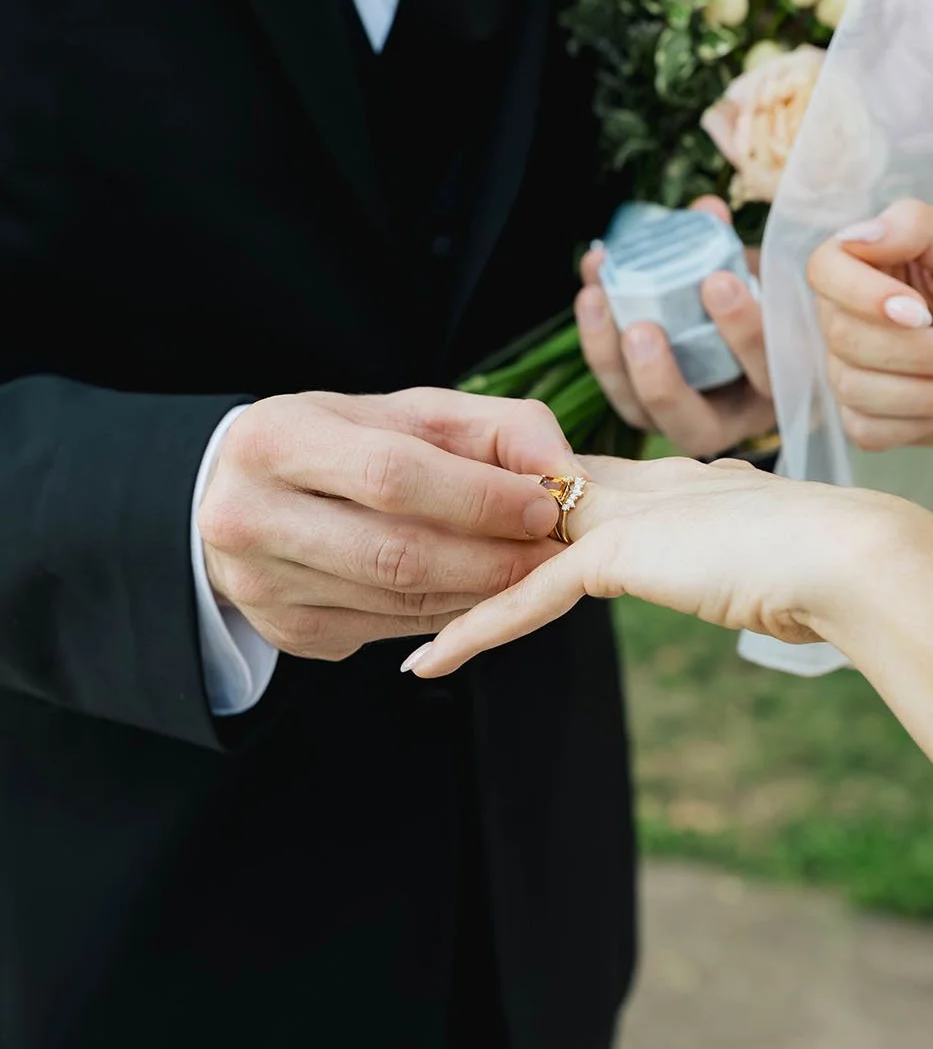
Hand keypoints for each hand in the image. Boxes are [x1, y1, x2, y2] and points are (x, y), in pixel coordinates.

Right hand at [198, 388, 572, 660]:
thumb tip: (567, 477)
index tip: (546, 506)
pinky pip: (394, 629)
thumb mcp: (408, 414)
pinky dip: (451, 615)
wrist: (249, 498)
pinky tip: (480, 593)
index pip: (392, 474)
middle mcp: (250, 516)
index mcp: (276, 438)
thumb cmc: (346, 446)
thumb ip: (496, 429)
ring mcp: (263, 585)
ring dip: (482, 592)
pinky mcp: (289, 634)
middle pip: (396, 553)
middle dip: (492, 558)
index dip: (478, 497)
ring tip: (531, 572)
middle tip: (556, 555)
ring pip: (401, 600)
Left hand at [404, 453, 898, 676]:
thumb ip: (751, 567)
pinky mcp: (620, 550)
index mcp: (684, 485)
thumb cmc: (839, 568)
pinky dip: (475, 631)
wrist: (855, 557)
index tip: (488, 521)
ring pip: (516, 546)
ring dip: (453, 580)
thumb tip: (771, 592)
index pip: (587, 487)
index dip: (532, 502)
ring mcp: (629, 513)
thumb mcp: (778, 564)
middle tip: (404, 546)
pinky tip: (428, 664)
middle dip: (468, 525)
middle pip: (532, 500)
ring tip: (393, 612)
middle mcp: (646, 487)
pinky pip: (526, 597)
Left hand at [576, 198, 775, 456]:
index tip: (718, 281)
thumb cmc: (761, 296)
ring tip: (595, 297)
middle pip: (693, 426)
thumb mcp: (761, 274)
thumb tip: (706, 211)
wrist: (738, 317)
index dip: (743, 332)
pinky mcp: (640, 405)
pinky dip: (596, 334)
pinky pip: (614, 382)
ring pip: (639, 411)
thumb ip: (739, 249)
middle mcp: (729, 420)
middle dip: (661, 379)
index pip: (766, 373)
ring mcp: (678, 420)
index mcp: (778, 390)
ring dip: (609, 357)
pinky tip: (591, 283)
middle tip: (640, 329)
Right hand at [808, 200, 932, 451]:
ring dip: (932, 390)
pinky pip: (866, 428)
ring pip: (855, 387)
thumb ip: (919, 228)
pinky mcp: (867, 415)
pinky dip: (922, 421)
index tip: (920, 313)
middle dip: (925, 353)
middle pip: (845, 337)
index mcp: (869, 262)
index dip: (862, 295)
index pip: (825, 270)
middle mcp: (849, 313)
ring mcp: (852, 367)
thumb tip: (857, 234)